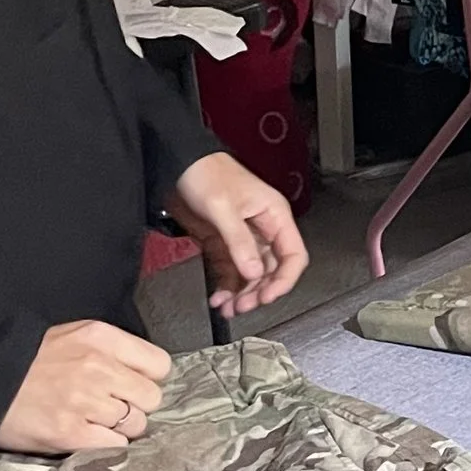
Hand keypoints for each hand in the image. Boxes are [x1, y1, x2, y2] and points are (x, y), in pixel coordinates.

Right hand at [0, 320, 172, 456]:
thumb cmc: (28, 362)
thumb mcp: (72, 338)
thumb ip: (111, 352)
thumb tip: (143, 376)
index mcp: (100, 338)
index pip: (159, 364)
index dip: (147, 378)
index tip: (130, 385)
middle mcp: (98, 367)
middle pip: (152, 398)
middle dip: (135, 406)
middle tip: (109, 408)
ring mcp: (86, 401)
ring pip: (137, 425)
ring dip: (120, 429)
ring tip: (92, 422)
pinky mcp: (72, 433)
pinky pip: (116, 446)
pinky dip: (106, 447)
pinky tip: (86, 437)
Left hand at [171, 151, 307, 316]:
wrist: (176, 163)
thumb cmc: (204, 173)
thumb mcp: (223, 208)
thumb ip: (240, 242)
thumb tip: (254, 273)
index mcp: (274, 215)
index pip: (293, 255)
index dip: (285, 280)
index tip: (268, 296)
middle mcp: (264, 229)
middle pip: (272, 270)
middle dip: (259, 291)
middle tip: (243, 306)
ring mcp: (244, 238)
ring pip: (252, 275)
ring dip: (242, 294)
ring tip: (228, 307)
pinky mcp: (224, 244)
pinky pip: (231, 271)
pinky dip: (226, 287)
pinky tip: (218, 297)